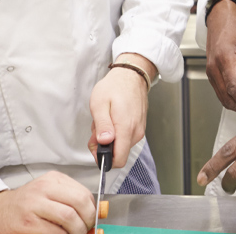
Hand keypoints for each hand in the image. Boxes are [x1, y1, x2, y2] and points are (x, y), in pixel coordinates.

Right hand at [0, 171, 94, 233]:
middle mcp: (43, 189)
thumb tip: (98, 213)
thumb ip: (71, 201)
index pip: (84, 194)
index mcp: (52, 180)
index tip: (91, 221)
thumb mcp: (49, 194)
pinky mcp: (27, 224)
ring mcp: (34, 206)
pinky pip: (54, 233)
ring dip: (75, 232)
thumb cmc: (25, 205)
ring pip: (69, 219)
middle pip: (79, 205)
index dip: (92, 211)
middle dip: (86, 222)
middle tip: (84, 230)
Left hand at [88, 53, 153, 167]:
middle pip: (118, 154)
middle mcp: (135, 132)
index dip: (104, 159)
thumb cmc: (114, 87)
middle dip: (104, 146)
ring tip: (105, 121)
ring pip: (121, 146)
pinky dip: (116, 133)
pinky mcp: (139, 127)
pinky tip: (112, 120)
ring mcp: (139, 130)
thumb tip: (104, 142)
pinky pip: (126, 138)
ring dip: (109, 139)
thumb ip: (102, 125)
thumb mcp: (99, 104)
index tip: (96, 147)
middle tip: (96, 129)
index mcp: (125, 128)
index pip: (118, 160)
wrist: (131, 76)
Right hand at [205, 0, 235, 118]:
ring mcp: (211, 72)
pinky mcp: (212, 73)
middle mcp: (214, 68)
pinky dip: (232, 100)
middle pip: (228, 97)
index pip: (235, 87)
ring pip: (223, 97)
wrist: (219, 17)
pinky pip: (221, 92)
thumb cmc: (234, 25)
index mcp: (224, 58)